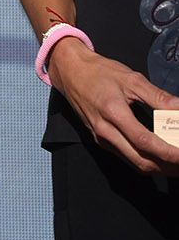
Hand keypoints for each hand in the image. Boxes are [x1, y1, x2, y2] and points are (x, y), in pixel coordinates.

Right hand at [47, 37, 178, 174]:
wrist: (70, 71)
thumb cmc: (99, 72)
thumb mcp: (131, 78)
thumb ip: (158, 96)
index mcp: (113, 112)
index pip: (145, 141)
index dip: (169, 152)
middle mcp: (105, 130)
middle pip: (141, 160)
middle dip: (167, 166)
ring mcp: (100, 138)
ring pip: (135, 163)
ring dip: (159, 168)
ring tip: (176, 163)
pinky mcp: (99, 140)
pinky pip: (126, 157)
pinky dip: (146, 161)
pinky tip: (159, 157)